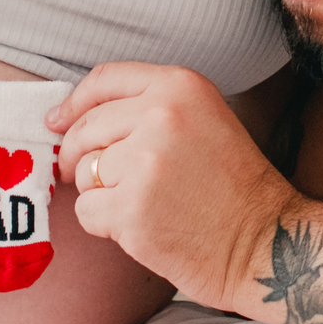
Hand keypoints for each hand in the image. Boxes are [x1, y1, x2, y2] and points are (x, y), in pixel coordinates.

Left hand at [49, 62, 289, 309]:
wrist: (266, 243)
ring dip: (100, 193)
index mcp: (181, 86)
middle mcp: (161, 116)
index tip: (56, 122)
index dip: (73, 103)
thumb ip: (148, 108)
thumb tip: (68, 118)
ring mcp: (144, 163)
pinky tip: (140, 227)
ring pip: (84, 172)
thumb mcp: (204, 120)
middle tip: (91, 178)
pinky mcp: (131, 209)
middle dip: (77, 156)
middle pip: (85, 128)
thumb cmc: (234, 187)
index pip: (104, 80)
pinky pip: (86, 211)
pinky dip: (103, 224)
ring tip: (143, 203)